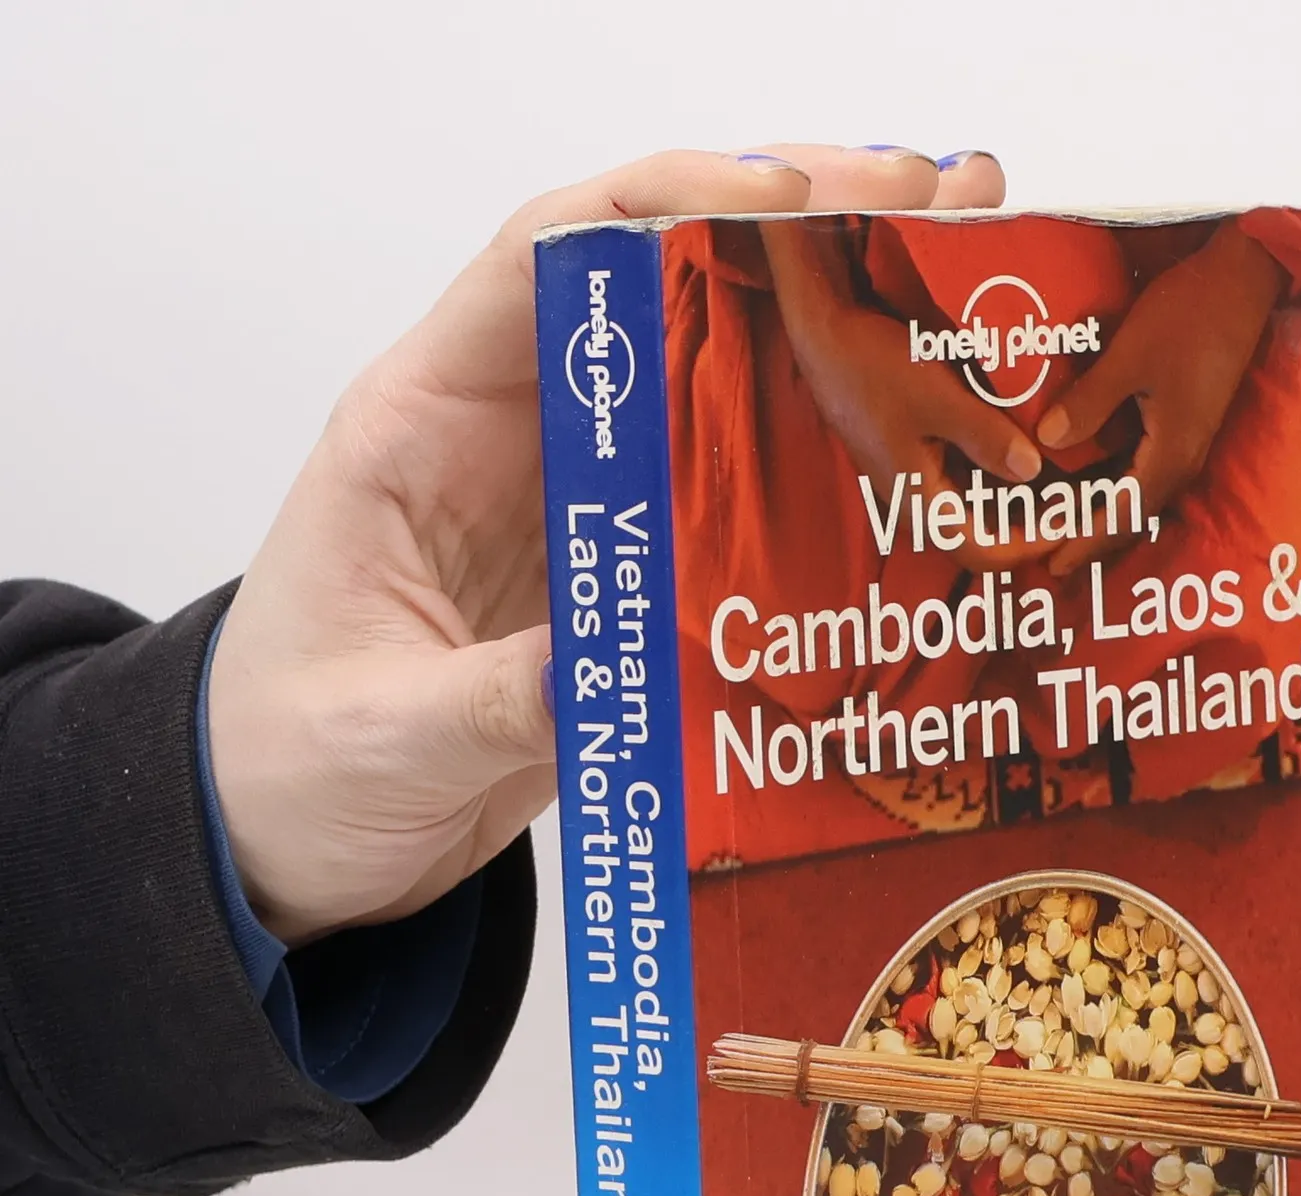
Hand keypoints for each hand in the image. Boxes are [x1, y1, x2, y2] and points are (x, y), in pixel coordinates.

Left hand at [210, 144, 1003, 945]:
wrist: (291, 837)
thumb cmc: (285, 759)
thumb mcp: (384, 731)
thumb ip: (497, 698)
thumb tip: (614, 670)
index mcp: (422, 426)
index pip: (543, 262)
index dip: (663, 205)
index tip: (782, 194)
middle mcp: (511, 440)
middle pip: (656, 291)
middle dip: (793, 230)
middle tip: (931, 201)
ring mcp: (579, 507)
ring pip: (712, 384)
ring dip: (830, 335)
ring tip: (956, 290)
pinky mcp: (624, 582)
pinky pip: (731, 506)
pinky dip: (820, 472)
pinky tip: (910, 461)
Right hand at [764, 200, 1042, 565]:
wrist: (825, 338)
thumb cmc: (876, 366)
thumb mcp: (938, 398)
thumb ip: (986, 438)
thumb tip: (1033, 471)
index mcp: (920, 504)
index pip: (986, 553)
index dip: (1033, 547)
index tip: (1073, 527)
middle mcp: (917, 506)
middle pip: (985, 539)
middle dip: (1032, 528)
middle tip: (1080, 505)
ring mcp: (915, 484)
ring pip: (977, 512)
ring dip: (1018, 504)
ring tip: (1065, 483)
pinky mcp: (916, 460)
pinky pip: (966, 485)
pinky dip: (998, 480)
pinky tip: (1027, 454)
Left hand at [1035, 222, 1284, 575]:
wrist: (1241, 280)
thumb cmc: (1188, 315)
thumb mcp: (1130, 357)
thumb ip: (1090, 403)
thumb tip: (1047, 444)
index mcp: (1171, 454)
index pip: (1121, 517)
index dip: (1085, 543)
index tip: (1052, 565)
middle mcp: (1182, 460)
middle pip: (1132, 517)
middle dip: (1092, 540)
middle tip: (1051, 560)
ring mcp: (1187, 443)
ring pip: (1139, 496)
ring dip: (1105, 516)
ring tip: (1066, 529)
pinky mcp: (1186, 424)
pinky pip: (1145, 471)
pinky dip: (1117, 486)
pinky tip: (1093, 482)